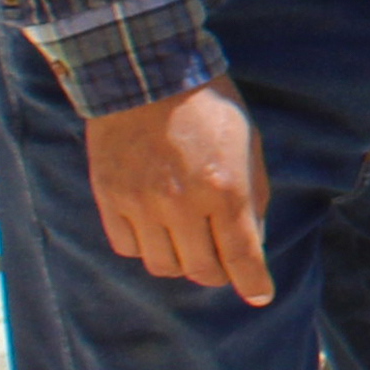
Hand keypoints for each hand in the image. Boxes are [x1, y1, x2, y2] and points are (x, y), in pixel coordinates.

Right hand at [88, 81, 273, 306]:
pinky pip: (128, 247)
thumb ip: (252, 197)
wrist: (145, 74)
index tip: (260, 294)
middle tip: (223, 263)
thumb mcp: (248, 146)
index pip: (242, 257)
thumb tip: (252, 242)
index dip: (253, 283)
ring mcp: (141, 204)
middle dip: (219, 274)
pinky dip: (146, 247)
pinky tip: (156, 229)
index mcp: (224, 189)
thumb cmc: (207, 106)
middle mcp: (181, 204)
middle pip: (201, 270)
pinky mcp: (110, 199)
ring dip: (182, 262)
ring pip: (163, 265)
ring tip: (189, 242)